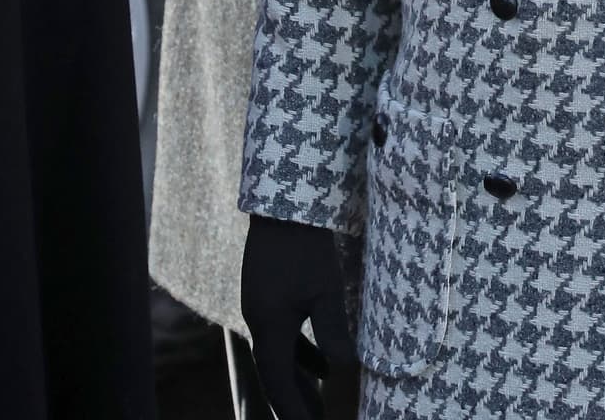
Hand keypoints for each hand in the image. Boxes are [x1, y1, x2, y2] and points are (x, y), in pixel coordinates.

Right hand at [241, 214, 357, 419]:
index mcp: (268, 326)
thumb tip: (346, 369)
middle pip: (275, 375)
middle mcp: (258, 321)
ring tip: (320, 403)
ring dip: (298, 382)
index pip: (278, 383)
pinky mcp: (269, 294)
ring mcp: (261, 307)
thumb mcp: (325, 289)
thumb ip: (332, 332)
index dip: (293, 411)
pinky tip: (323, 367)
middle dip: (294, 404)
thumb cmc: (306, 246)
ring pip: (278, 357)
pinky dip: (300, 356)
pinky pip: (282, 337)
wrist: (283, 204)